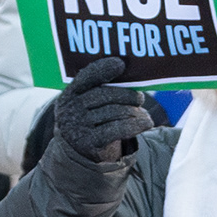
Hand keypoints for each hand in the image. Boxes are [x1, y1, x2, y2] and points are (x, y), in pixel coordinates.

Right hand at [43, 54, 158, 171]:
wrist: (78, 152)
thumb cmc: (89, 120)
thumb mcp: (86, 104)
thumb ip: (99, 90)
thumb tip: (130, 77)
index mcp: (69, 94)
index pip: (86, 77)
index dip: (103, 69)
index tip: (120, 64)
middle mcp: (71, 109)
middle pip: (105, 95)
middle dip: (127, 95)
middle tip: (140, 98)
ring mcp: (78, 127)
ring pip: (114, 112)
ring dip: (134, 112)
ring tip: (145, 114)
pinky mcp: (90, 143)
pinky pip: (117, 129)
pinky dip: (135, 125)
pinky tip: (147, 123)